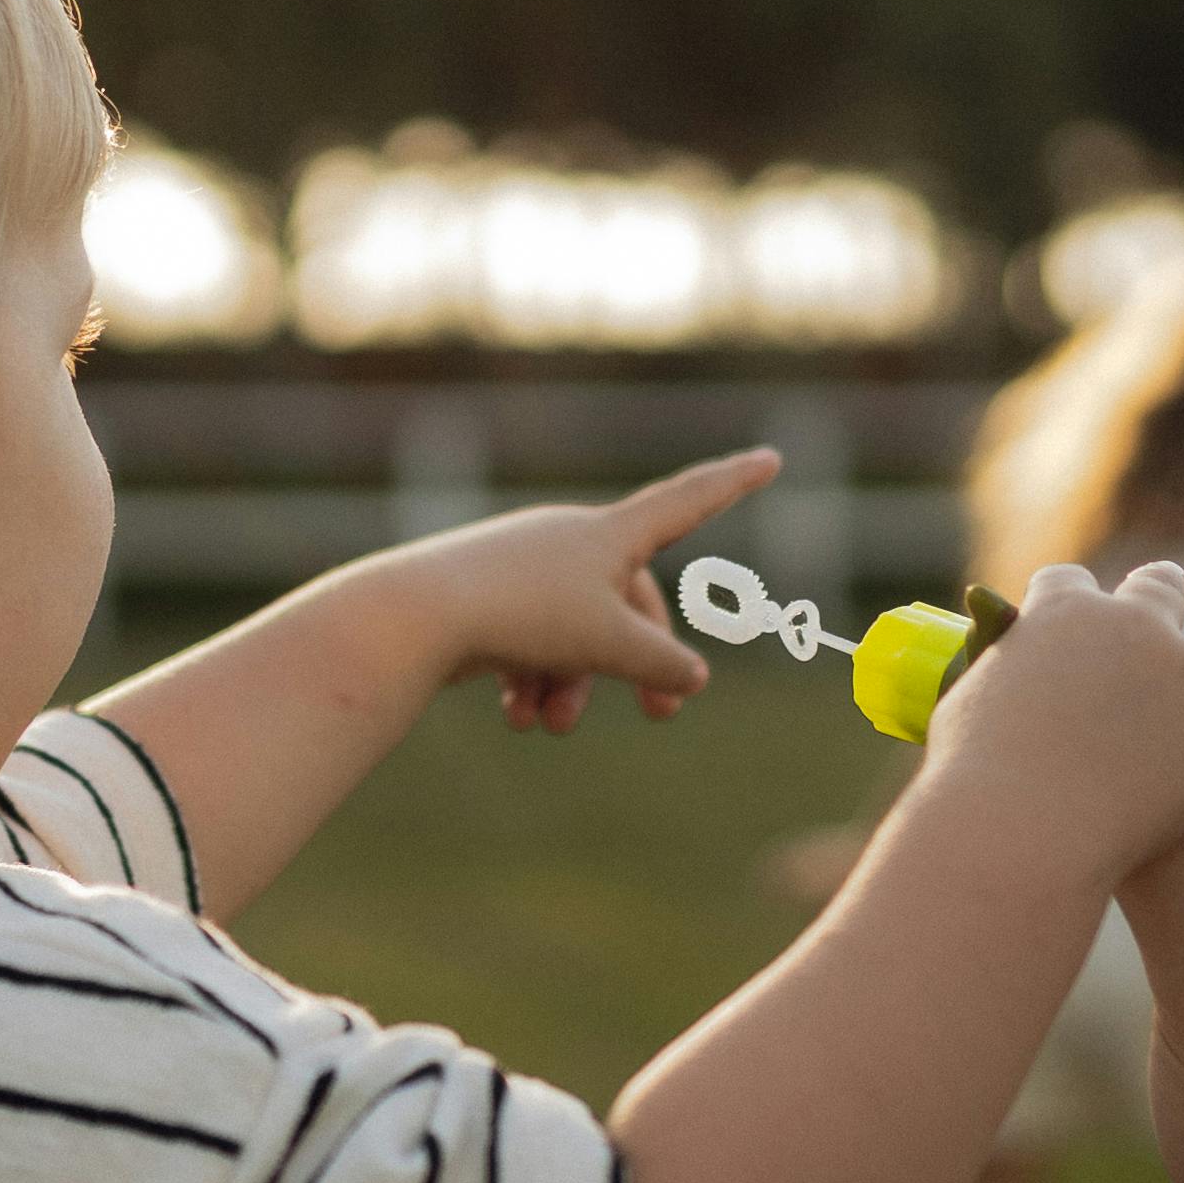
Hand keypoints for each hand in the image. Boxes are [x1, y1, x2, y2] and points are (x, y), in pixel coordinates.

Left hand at [383, 448, 776, 737]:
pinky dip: (530, 680)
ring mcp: (525, 566)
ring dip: (570, 686)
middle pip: (629, 602)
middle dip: (639, 663)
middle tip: (658, 716)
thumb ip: (661, 662)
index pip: (689, 502)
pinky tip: (514, 716)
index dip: (733, 484)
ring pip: (572, 633)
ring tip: (547, 725)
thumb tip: (692, 677)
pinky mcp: (484, 595)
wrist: (412, 616)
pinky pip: (527, 640)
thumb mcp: (607, 645)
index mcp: (610, 533)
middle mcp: (569, 540)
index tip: (771, 457)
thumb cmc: (521, 616)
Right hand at [913, 560, 1183, 888]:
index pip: (1069, 583)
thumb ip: (998, 685)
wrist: (1015, 827)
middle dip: (1161, 603)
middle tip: (1161, 642)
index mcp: (1060, 613)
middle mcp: (1131, 627)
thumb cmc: (970, 780)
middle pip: (1161, 586)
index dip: (1072, 604)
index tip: (1074, 630)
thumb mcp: (963, 708)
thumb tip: (1002, 693)